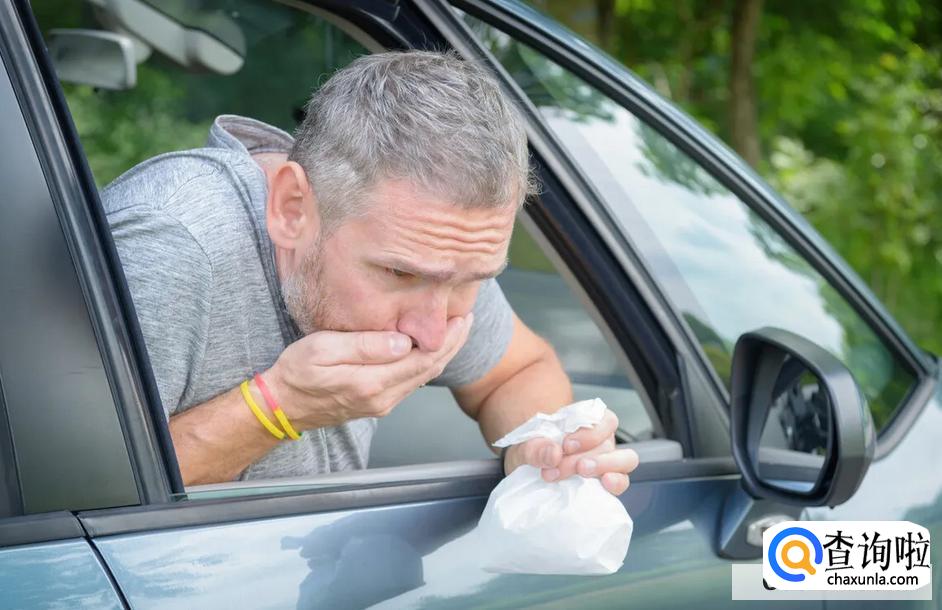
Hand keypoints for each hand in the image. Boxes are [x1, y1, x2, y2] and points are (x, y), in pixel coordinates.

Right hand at [265, 313, 472, 429]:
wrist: (281, 406)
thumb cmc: (296, 373)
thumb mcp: (323, 349)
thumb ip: (365, 346)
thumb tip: (403, 342)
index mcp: (372, 382)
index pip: (424, 359)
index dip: (447, 338)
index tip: (461, 316)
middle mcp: (383, 398)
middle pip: (430, 369)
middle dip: (453, 343)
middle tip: (466, 318)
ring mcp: (381, 403)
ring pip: (423, 377)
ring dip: (442, 353)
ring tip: (455, 329)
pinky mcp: (377, 402)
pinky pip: (410, 381)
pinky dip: (426, 363)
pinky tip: (428, 347)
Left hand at [502, 409, 638, 494]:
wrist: (527, 471)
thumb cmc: (532, 452)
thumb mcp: (524, 446)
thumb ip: (535, 448)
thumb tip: (553, 453)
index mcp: (586, 422)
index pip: (604, 419)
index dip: (589, 432)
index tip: (566, 444)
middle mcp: (600, 440)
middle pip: (609, 443)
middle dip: (586, 455)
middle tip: (562, 465)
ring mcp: (606, 461)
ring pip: (625, 460)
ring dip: (605, 466)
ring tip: (581, 473)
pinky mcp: (605, 482)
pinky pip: (621, 481)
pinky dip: (615, 483)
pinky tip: (603, 485)